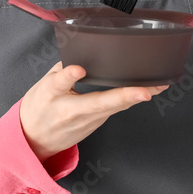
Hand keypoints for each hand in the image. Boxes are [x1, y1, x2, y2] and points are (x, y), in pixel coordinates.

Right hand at [19, 61, 168, 161]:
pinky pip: (115, 110)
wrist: (34, 140)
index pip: (61, 84)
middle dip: (125, 96)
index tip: (78, 70)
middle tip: (147, 90)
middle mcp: (72, 112)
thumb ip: (61, 70)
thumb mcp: (42, 86)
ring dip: (136, 97)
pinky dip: (130, 99)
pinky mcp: (97, 123)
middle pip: (100, 103)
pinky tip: (146, 91)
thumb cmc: (38, 109)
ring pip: (114, 108)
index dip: (69, 75)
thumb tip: (80, 52)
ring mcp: (87, 121)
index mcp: (52, 96)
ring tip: (158, 85)